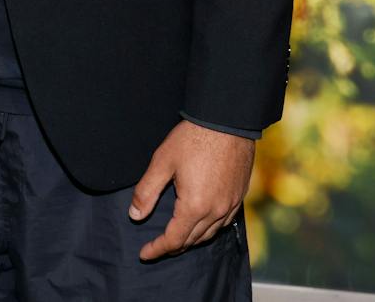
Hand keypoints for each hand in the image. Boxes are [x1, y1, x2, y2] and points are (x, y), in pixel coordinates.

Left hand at [127, 120, 254, 261]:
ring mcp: (230, 204)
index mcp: (195, 206)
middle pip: (192, 240)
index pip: (174, 239)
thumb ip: (147, 192)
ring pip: (209, 234)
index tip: (144, 254)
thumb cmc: (192, 139)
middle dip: (173, 247)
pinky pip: (223, 222)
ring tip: (176, 239)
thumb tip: (135, 216)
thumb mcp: (162, 162)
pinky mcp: (239, 195)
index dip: (158, 249)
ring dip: (191, 240)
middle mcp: (216, 211)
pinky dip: (209, 229)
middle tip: (157, 247)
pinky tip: (201, 223)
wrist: (227, 121)